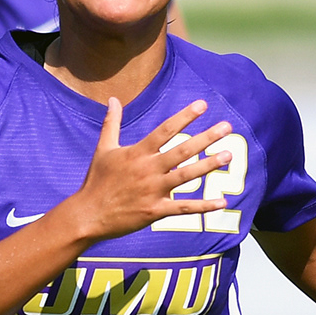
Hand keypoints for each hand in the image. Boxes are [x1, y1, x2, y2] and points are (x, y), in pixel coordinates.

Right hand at [63, 98, 232, 242]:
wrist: (87, 214)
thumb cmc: (96, 181)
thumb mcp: (103, 149)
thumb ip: (112, 123)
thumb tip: (112, 99)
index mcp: (137, 153)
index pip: (165, 130)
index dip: (185, 117)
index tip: (202, 105)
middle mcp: (148, 169)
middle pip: (182, 150)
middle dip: (206, 138)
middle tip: (227, 127)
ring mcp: (153, 191)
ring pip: (187, 176)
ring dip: (208, 165)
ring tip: (228, 155)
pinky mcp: (155, 211)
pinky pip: (183, 208)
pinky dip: (203, 206)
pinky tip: (222, 202)